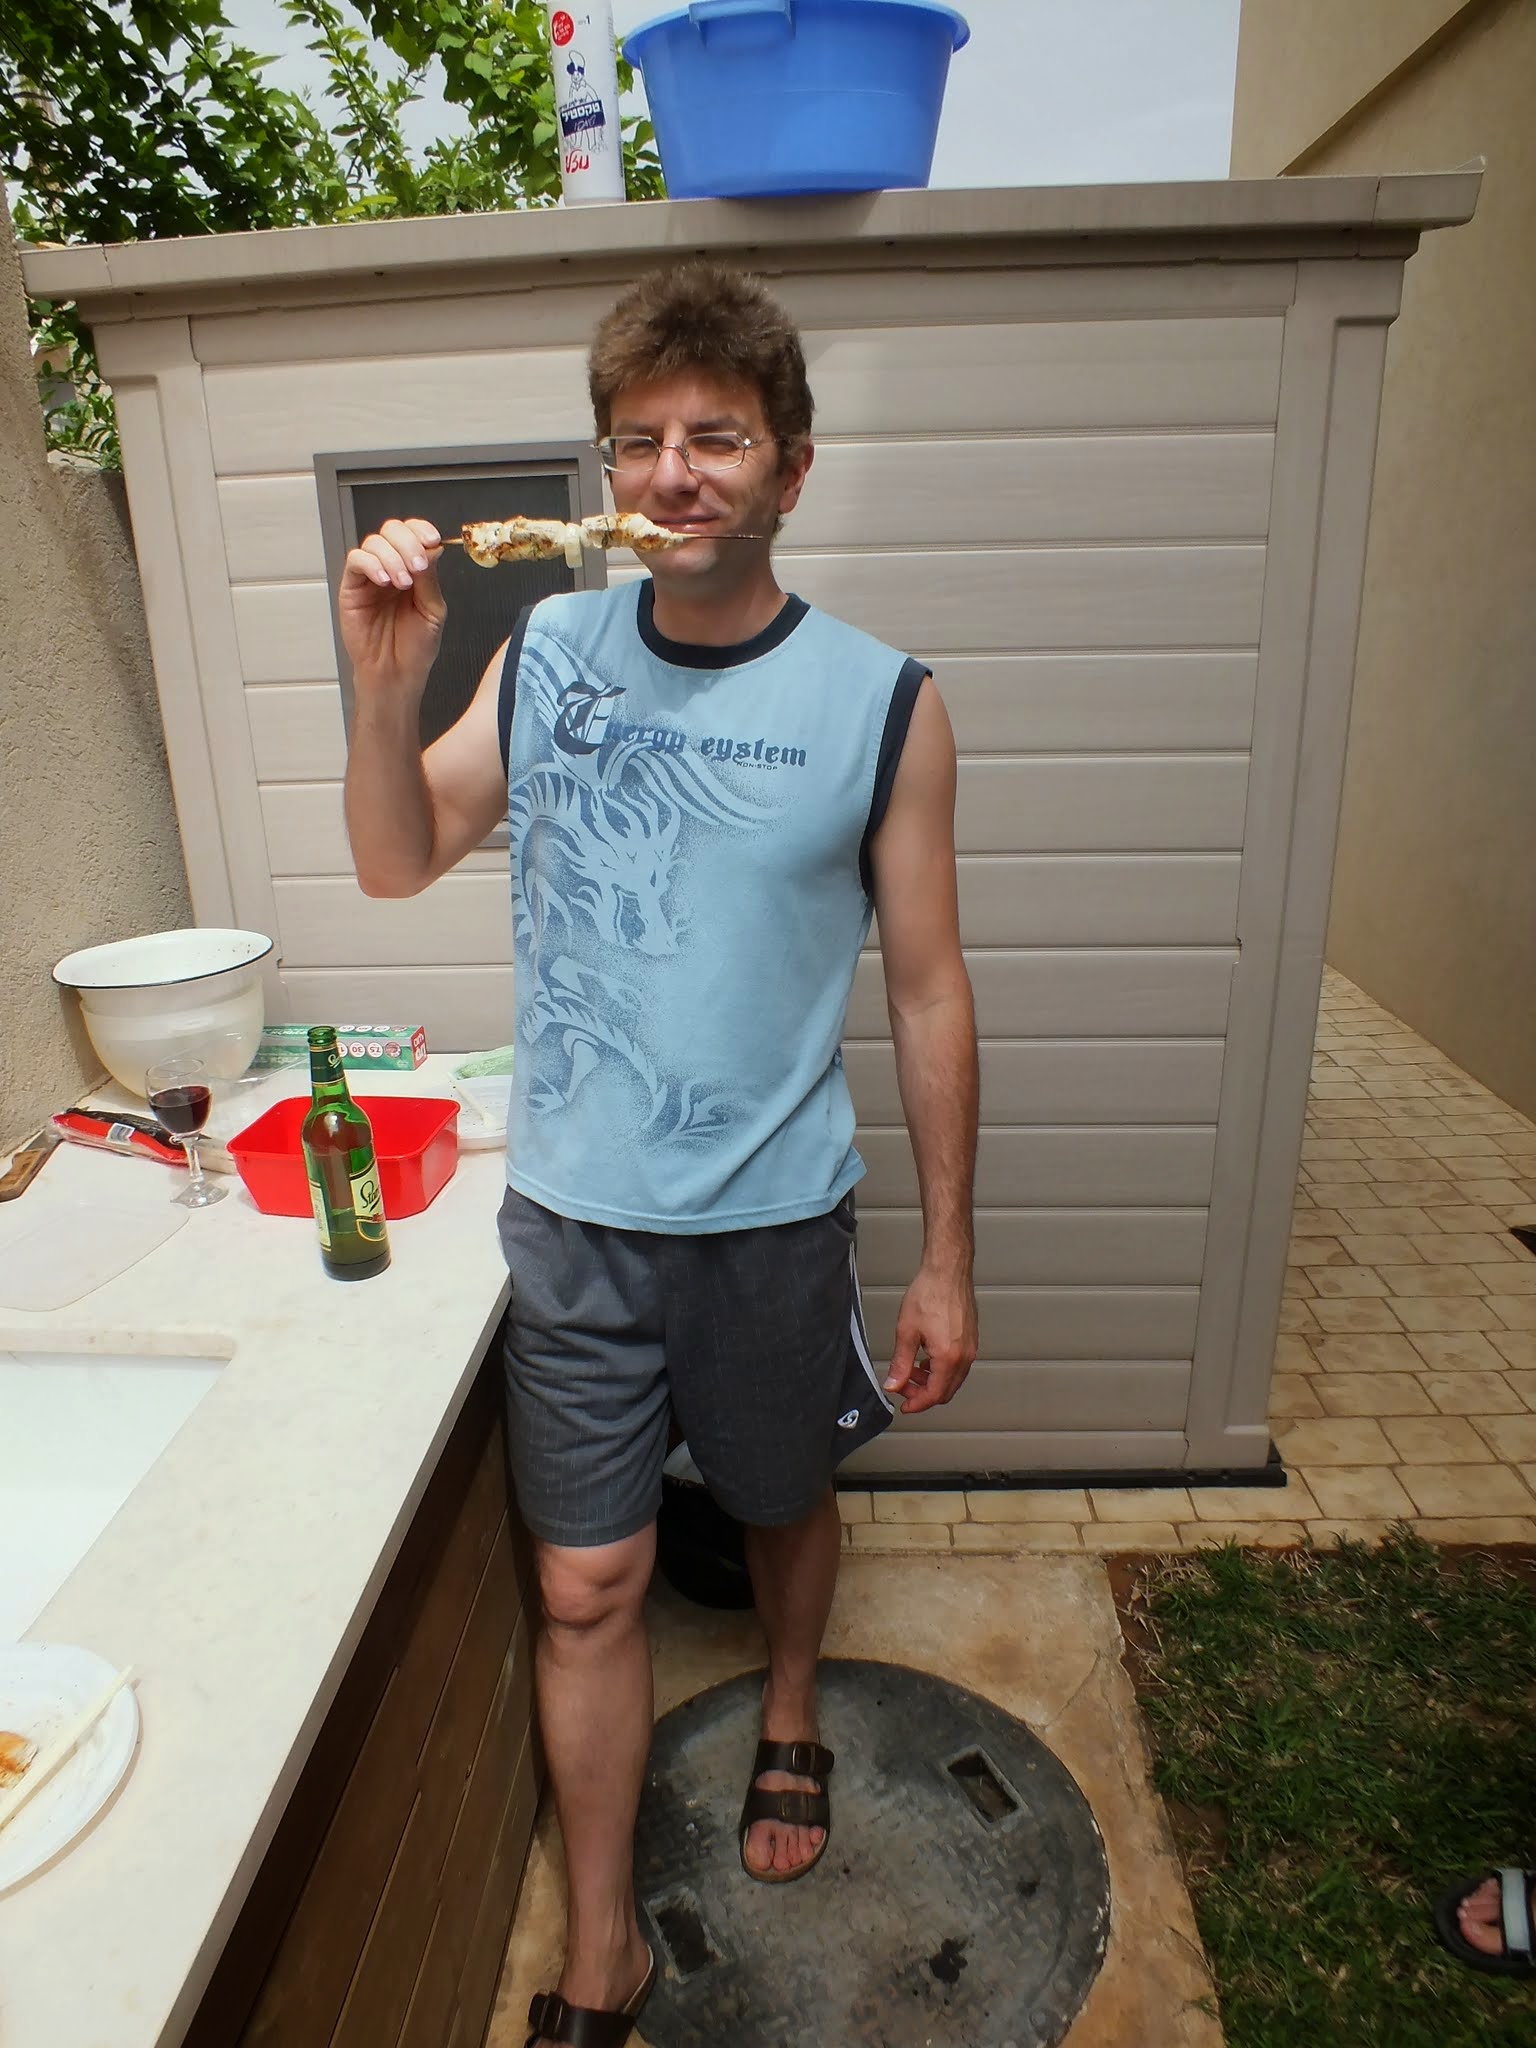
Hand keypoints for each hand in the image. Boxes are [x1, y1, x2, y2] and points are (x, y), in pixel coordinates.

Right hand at [339, 517, 446, 690]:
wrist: (396, 672)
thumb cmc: (415, 647)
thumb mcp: (432, 610)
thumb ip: (430, 579)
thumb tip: (432, 548)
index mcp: (414, 570)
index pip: (414, 534)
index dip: (421, 530)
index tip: (432, 540)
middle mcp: (391, 567)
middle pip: (392, 530)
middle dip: (408, 543)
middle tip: (418, 566)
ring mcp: (370, 576)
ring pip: (374, 542)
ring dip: (392, 557)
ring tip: (403, 584)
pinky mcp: (352, 586)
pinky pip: (356, 560)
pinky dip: (372, 565)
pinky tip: (384, 582)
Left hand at [882, 1262, 977, 1415]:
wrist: (947, 1271)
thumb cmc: (930, 1293)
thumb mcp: (906, 1331)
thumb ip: (901, 1363)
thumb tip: (894, 1384)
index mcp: (949, 1357)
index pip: (934, 1395)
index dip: (917, 1404)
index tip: (904, 1405)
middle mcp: (964, 1356)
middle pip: (946, 1391)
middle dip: (924, 1394)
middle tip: (904, 1387)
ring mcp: (971, 1348)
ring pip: (953, 1379)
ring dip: (932, 1381)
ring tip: (912, 1371)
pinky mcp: (972, 1339)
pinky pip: (958, 1365)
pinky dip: (942, 1370)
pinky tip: (926, 1359)